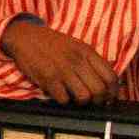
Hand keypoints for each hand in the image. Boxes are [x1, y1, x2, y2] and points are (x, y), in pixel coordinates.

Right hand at [1, 20, 118, 105]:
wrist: (25, 37)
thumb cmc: (52, 43)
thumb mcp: (76, 46)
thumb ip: (91, 61)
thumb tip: (106, 82)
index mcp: (87, 52)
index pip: (111, 77)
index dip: (113, 92)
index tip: (109, 98)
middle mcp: (77, 61)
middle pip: (100, 90)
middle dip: (98, 100)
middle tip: (92, 101)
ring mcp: (63, 70)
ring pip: (84, 97)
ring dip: (81, 101)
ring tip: (75, 96)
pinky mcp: (48, 79)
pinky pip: (64, 99)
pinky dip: (63, 100)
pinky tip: (60, 93)